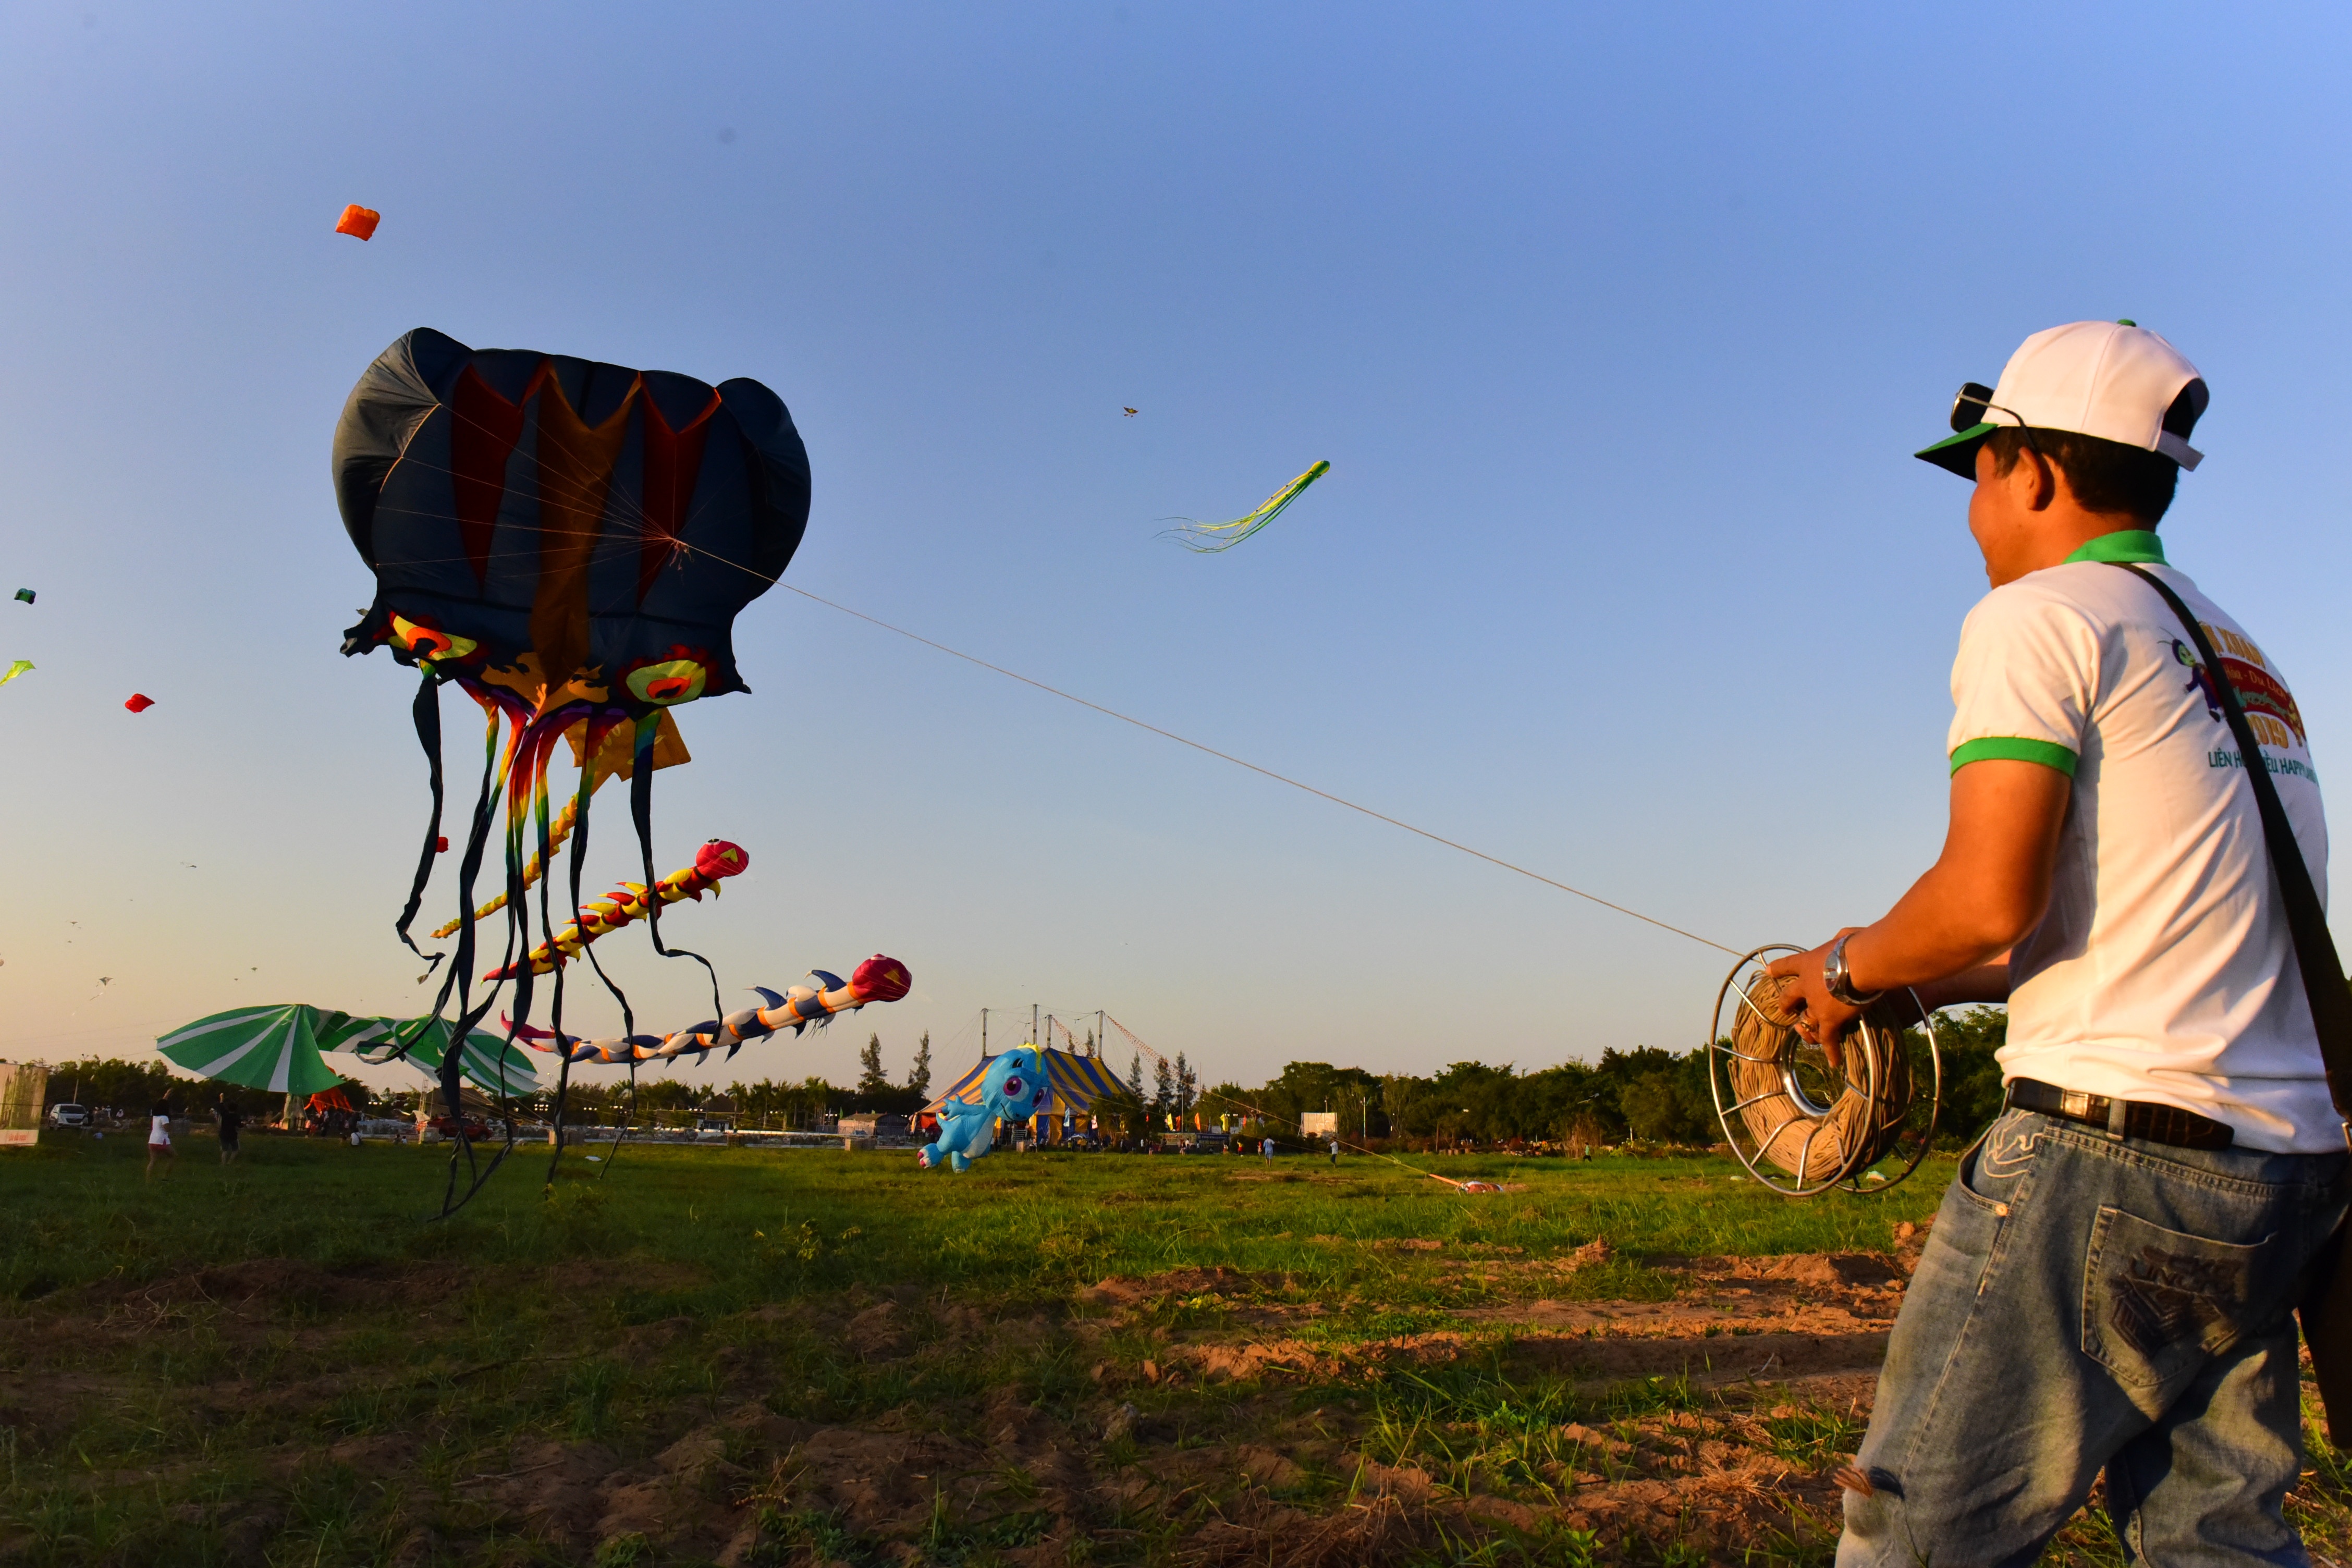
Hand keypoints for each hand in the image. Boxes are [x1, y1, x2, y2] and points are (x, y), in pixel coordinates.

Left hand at [1765, 929, 1865, 1068]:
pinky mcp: (1830, 1020)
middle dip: (1786, 1004)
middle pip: (1789, 998)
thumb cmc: (1856, 946)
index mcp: (1807, 963)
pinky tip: (1833, 1061)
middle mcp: (1806, 987)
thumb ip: (1840, 939)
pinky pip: (1829, 1039)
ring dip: (1806, 1028)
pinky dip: (1831, 1051)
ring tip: (1806, 1034)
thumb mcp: (1844, 937)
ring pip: (1807, 1022)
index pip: (1787, 966)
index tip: (1768, 972)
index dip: (1777, 970)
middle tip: (1784, 1010)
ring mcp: (1816, 1006)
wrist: (1861, 964)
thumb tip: (1844, 937)